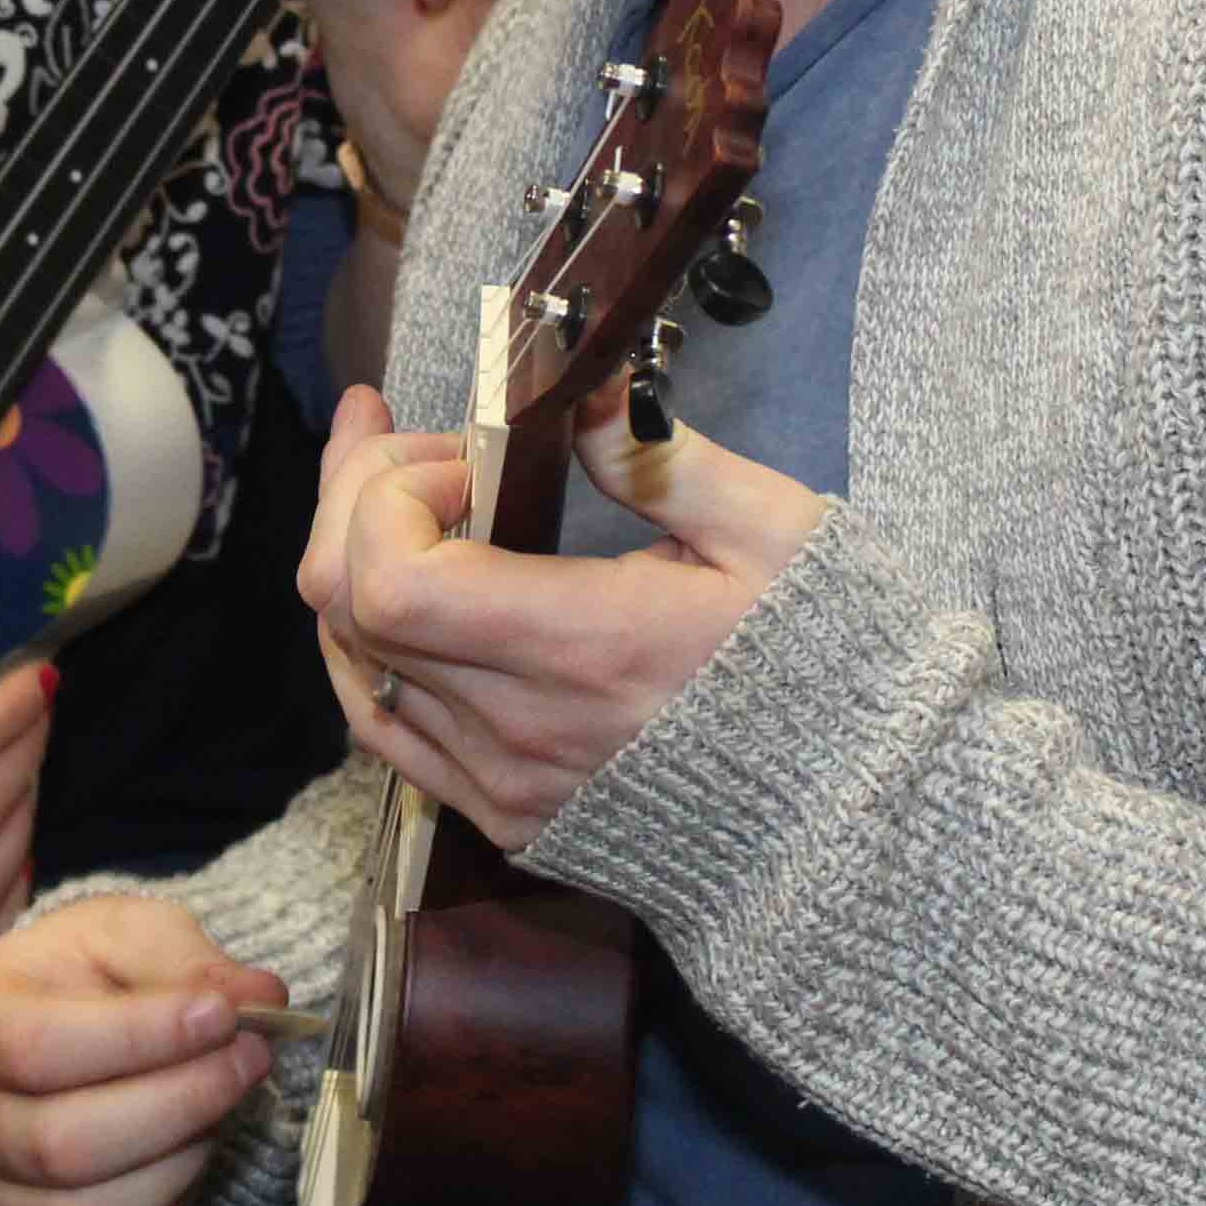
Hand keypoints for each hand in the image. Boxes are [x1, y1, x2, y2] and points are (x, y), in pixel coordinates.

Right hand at [0, 895, 283, 1205]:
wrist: (69, 1020)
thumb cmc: (92, 975)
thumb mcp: (133, 933)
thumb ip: (189, 960)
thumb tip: (256, 998)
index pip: (33, 1049)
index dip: (141, 1038)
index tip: (223, 1015)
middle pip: (60, 1146)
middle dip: (179, 1104)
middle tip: (248, 1061)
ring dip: (175, 1169)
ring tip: (208, 1115)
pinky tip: (176, 1187)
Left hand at [299, 383, 828, 852]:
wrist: (858, 820)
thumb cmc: (827, 662)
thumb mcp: (770, 530)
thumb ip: (655, 454)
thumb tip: (575, 386)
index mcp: (581, 646)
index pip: (387, 579)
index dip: (385, 494)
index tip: (464, 454)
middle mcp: (518, 726)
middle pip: (346, 607)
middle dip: (356, 497)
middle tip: (420, 441)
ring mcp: (502, 782)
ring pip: (351, 666)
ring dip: (354, 566)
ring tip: (399, 492)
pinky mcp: (505, 814)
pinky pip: (387, 728)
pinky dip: (371, 646)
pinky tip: (403, 593)